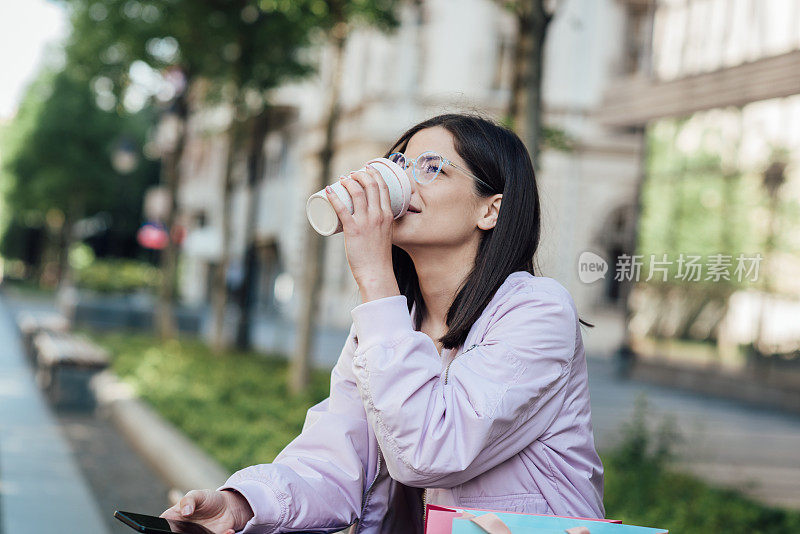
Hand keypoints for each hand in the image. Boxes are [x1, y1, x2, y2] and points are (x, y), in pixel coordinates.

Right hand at [159, 489, 253, 533]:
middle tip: (192, 530)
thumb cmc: (208, 500)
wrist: (228, 506)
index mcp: (173, 519)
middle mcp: (181, 531)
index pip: (162, 527)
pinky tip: (229, 531)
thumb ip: (189, 500)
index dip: (162, 529)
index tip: (171, 529)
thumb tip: (185, 512)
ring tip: (209, 530)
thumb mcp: (198, 495)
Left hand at [326, 165, 398, 297]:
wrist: (376, 272)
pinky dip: (334, 197)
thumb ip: (380, 224)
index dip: (374, 174)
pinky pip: (342, 209)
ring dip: (348, 181)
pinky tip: (328, 191)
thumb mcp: (386, 234)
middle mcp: (378, 215)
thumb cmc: (379, 255)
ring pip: (357, 192)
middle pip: (370, 185)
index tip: (366, 169)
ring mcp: (366, 222)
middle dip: (359, 174)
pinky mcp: (353, 230)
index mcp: (388, 215)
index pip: (383, 187)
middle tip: (351, 174)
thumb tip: (368, 217)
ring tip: (342, 179)